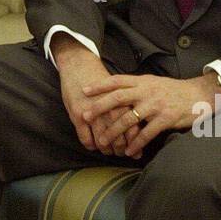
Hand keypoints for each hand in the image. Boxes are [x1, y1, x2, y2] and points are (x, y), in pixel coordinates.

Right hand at [52, 34, 131, 156]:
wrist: (80, 65)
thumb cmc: (102, 81)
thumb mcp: (119, 92)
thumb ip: (129, 108)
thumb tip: (142, 129)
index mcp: (122, 104)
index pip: (132, 130)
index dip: (135, 144)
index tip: (135, 151)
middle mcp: (110, 110)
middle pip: (119, 139)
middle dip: (121, 150)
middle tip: (121, 154)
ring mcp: (93, 114)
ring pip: (102, 142)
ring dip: (106, 150)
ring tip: (107, 151)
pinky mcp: (78, 116)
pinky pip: (86, 140)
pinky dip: (90, 145)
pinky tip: (93, 145)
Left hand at [81, 73, 220, 159]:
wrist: (199, 95)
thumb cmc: (173, 91)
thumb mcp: (153, 83)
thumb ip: (136, 86)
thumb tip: (116, 90)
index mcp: (142, 82)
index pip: (117, 81)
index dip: (99, 86)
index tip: (84, 91)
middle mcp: (147, 92)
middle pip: (118, 98)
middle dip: (99, 107)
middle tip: (85, 116)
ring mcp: (156, 105)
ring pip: (129, 119)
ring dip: (114, 132)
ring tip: (103, 141)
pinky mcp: (166, 118)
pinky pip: (147, 133)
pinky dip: (136, 143)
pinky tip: (129, 151)